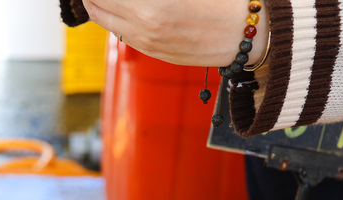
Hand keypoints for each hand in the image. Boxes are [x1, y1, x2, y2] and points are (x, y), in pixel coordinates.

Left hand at [82, 0, 268, 67]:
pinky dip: (110, 16)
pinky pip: (120, 32)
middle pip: (98, 2)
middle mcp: (143, 24)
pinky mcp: (152, 51)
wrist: (247, 33)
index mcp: (151, 3)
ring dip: (94, 2)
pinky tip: (111, 5)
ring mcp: (146, 40)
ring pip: (104, 19)